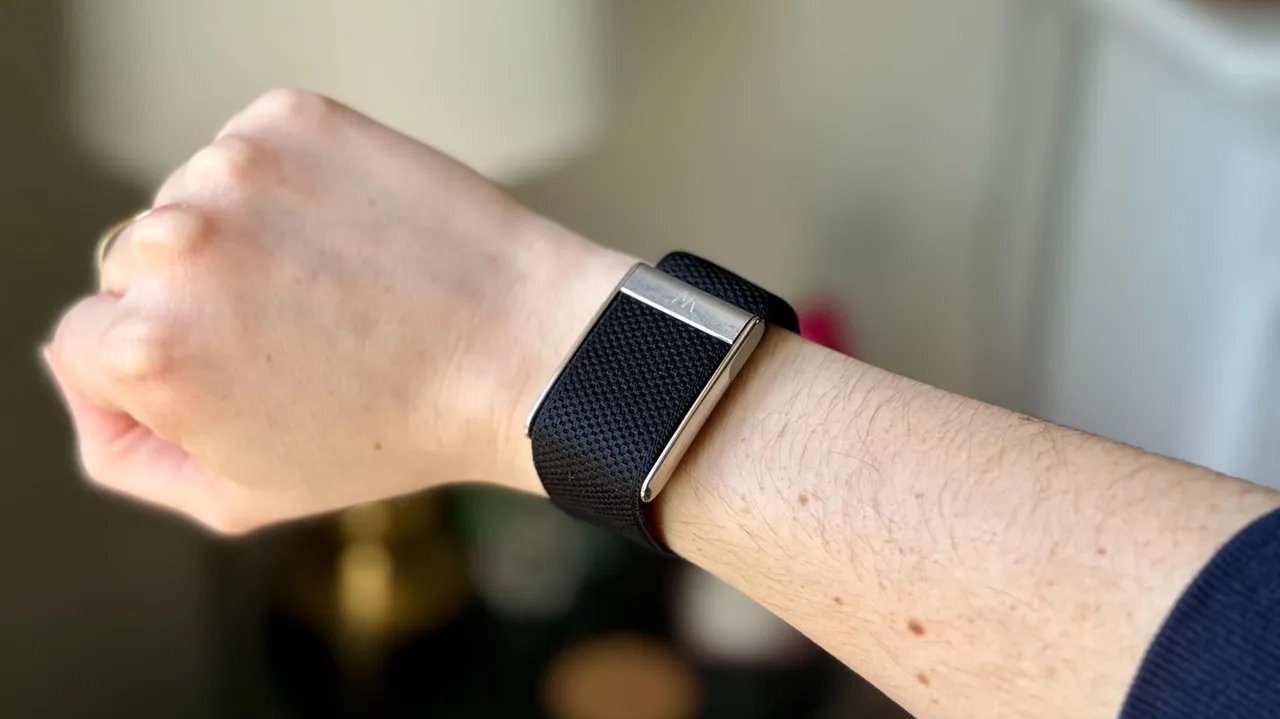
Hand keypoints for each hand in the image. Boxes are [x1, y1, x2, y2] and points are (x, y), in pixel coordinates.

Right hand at [45, 89, 632, 533]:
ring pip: (194, 204)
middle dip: (195, 303)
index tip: (228, 376)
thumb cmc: (393, 434)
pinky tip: (352, 233)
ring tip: (336, 285)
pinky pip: (253, 153)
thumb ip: (129, 453)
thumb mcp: (240, 494)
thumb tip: (90, 380)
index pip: (81, 343)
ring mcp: (235, 170)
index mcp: (147, 348)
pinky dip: (290, 186)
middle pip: (133, 268)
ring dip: (245, 239)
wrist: (522, 352)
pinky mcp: (292, 121)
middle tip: (297, 336)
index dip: (152, 371)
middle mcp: (175, 246)